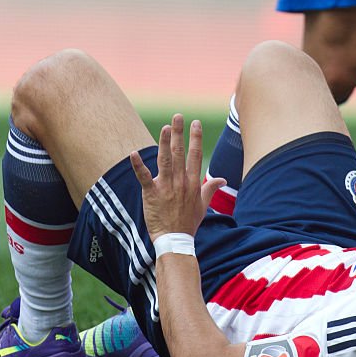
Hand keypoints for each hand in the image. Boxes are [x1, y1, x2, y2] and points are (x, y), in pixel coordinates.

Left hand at [130, 114, 225, 240]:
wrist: (175, 240)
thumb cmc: (189, 223)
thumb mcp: (204, 205)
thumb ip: (211, 189)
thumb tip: (222, 179)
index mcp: (194, 183)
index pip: (196, 155)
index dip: (195, 138)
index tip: (195, 123)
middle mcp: (181, 182)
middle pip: (180, 153)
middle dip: (179, 133)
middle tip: (177, 116)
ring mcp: (166, 187)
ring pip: (165, 160)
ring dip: (164, 142)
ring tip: (165, 127)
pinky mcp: (151, 194)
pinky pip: (144, 177)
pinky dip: (138, 165)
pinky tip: (133, 153)